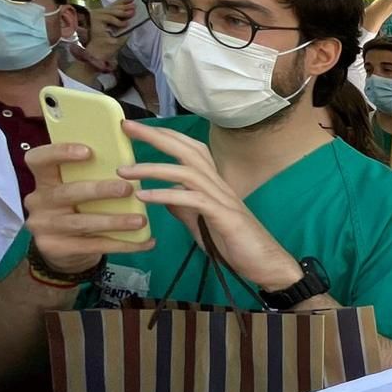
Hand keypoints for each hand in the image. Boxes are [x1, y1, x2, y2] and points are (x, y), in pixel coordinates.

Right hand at [24, 142, 153, 271]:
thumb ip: (89, 175)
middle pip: (67, 193)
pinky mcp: (56, 248)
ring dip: (115, 221)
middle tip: (126, 188)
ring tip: (141, 220)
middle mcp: (39, 202)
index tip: (88, 151)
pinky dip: (123, 244)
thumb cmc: (75, 208)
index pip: (38, 160)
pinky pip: (95, 245)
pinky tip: (145, 241)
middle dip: (99, 190)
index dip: (59, 153)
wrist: (62, 250)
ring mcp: (45, 227)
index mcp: (43, 180)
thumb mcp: (74, 188)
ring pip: (82, 223)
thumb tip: (130, 162)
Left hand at [75, 0, 135, 72]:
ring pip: (112, 7)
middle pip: (111, 10)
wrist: (92, 52)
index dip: (119, 21)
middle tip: (134, 9)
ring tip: (133, 1)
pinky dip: (120, 3)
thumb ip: (121, 38)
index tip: (127, 24)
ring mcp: (98, 13)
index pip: (109, 18)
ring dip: (123, 5)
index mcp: (96, 21)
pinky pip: (112, 7)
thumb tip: (130, 31)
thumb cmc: (101, 49)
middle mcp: (95, 15)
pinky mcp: (102, 14)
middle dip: (123, 10)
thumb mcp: (112, 45)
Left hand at [118, 121, 301, 290]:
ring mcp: (223, 199)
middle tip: (128, 127)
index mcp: (214, 184)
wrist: (266, 264)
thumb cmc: (236, 244)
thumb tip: (163, 196)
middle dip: (157, 137)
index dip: (165, 136)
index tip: (137, 129)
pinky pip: (193, 200)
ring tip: (125, 171)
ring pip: (187, 172)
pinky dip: (166, 196)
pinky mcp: (224, 217)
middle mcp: (219, 185)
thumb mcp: (201, 223)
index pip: (190, 150)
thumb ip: (183, 208)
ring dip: (153, 168)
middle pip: (188, 151)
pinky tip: (144, 198)